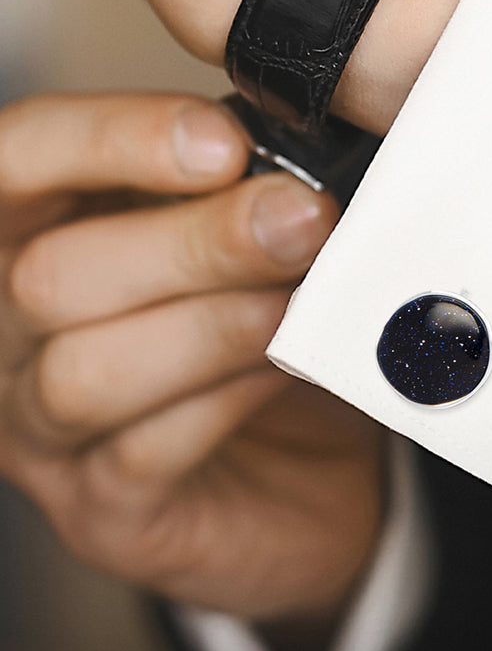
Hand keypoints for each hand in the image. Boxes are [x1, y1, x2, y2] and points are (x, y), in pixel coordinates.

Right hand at [0, 93, 383, 629]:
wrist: (297, 467)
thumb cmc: (256, 332)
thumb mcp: (239, 244)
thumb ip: (238, 196)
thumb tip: (283, 163)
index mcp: (35, 237)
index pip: (21, 159)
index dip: (113, 139)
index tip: (225, 144)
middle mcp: (12, 336)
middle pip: (51, 275)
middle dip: (197, 241)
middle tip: (304, 218)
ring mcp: (43, 434)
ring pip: (87, 371)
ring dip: (214, 323)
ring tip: (298, 298)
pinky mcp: (102, 512)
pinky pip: (147, 452)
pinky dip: (231, 397)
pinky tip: (290, 367)